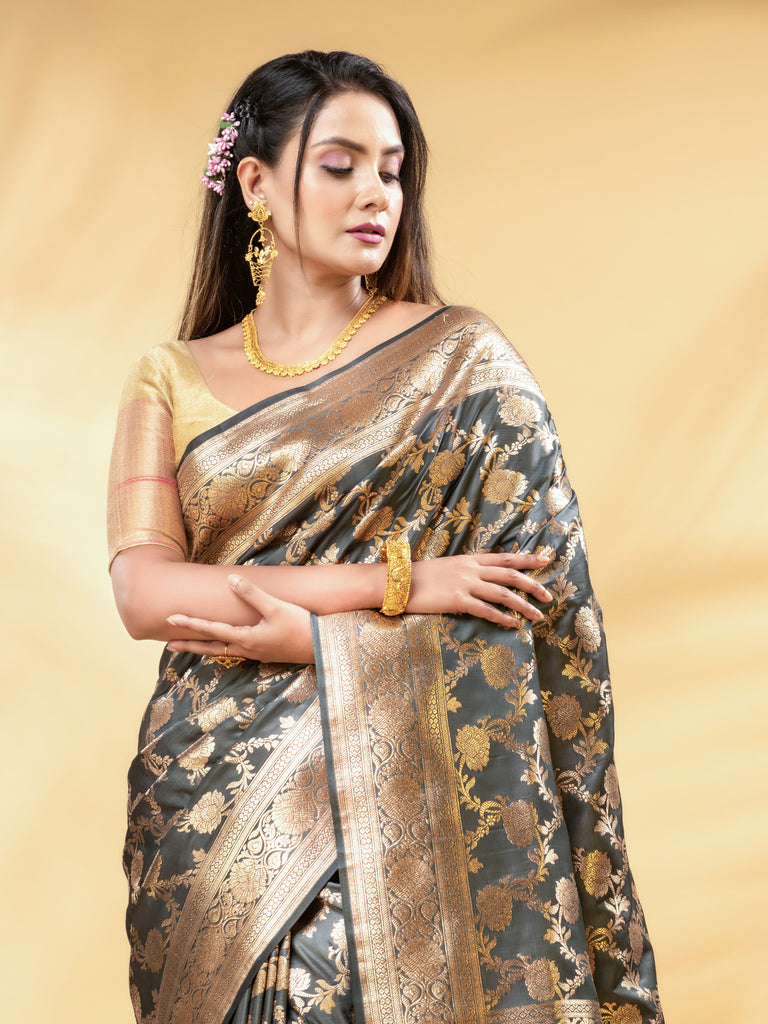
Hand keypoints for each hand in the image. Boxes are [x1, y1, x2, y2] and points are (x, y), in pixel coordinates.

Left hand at [166, 575, 314, 663]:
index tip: (170, 619)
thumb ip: (252, 594)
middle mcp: (246, 649)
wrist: (321, 648)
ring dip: (203, 648)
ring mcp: (255, 653)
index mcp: (246, 639)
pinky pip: (234, 651)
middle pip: (211, 648)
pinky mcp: (264, 653)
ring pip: (222, 652)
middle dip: (190, 645)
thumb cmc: (300, 626)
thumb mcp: (276, 607)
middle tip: (168, 643)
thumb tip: (230, 581)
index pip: (211, 630)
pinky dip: (220, 648)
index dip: (190, 624)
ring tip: (189, 645)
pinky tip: (222, 644)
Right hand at [408, 551, 551, 626]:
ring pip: (503, 593)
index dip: (526, 559)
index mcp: (469, 560)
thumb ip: (463, 571)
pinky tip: (514, 625)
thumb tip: (478, 577)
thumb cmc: (417, 577)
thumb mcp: (445, 567)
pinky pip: (486, 610)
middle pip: (509, 574)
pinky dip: (502, 618)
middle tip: (548, 595)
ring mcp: (465, 584)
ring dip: (523, 605)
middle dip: (532, 584)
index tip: (545, 560)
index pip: (504, 557)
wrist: (397, 581)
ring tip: (538, 616)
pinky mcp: (457, 600)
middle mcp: (471, 569)